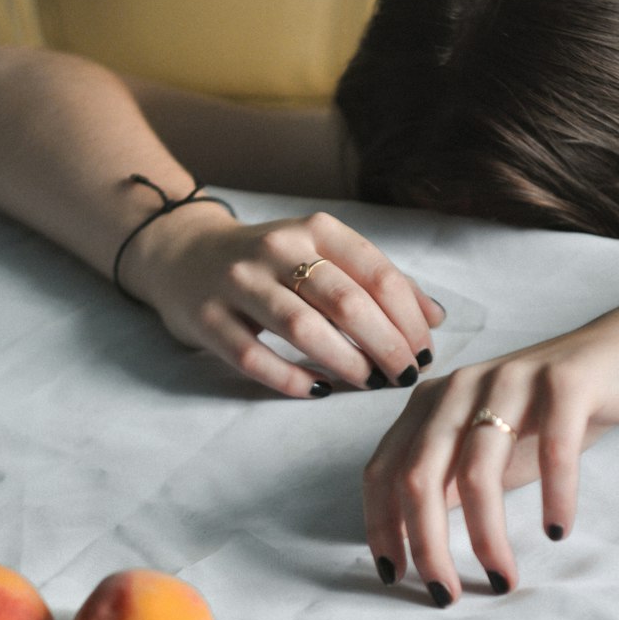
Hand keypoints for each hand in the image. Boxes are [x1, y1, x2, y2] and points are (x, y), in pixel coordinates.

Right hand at [123, 204, 444, 396]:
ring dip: (345, 361)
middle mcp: (277, 248)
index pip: (376, 272)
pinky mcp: (207, 318)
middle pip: (344, 301)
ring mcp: (237, 282)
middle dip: (385, 344)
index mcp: (315, 228)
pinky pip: (253, 356)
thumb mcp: (324, 255)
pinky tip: (318, 391)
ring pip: (301, 327)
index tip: (426, 352)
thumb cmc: (270, 263)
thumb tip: (435, 319)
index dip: (408, 317)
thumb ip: (378, 282)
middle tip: (405, 376)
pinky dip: (290, 378)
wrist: (183, 254)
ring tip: (369, 384)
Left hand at [363, 308, 618, 602]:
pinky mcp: (567, 381)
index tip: (396, 576)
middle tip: (447, 595)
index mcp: (431, 404)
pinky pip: (554, 447)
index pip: (384, 470)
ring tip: (502, 578)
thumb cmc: (548, 414)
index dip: (382, 526)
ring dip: (486, 535)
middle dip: (427, 544)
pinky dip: (554, 496)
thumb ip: (445, 484)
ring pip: (479, 468)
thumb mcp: (486, 450)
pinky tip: (557, 531)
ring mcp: (511, 379)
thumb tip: (409, 543)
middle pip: (420, 475)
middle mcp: (460, 387)